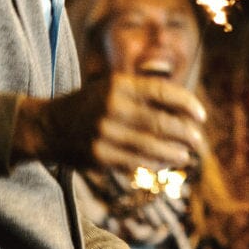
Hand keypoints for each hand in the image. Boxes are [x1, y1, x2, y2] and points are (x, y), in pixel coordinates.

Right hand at [12, 73, 207, 171]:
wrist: (47, 125)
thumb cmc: (90, 105)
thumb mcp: (112, 87)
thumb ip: (144, 93)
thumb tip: (185, 108)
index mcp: (119, 84)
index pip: (163, 91)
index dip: (186, 104)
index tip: (201, 115)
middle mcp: (112, 106)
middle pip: (160, 121)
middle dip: (185, 132)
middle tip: (198, 140)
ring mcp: (104, 132)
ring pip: (150, 145)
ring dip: (173, 152)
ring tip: (186, 155)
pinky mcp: (98, 155)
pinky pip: (134, 162)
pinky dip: (154, 163)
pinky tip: (165, 164)